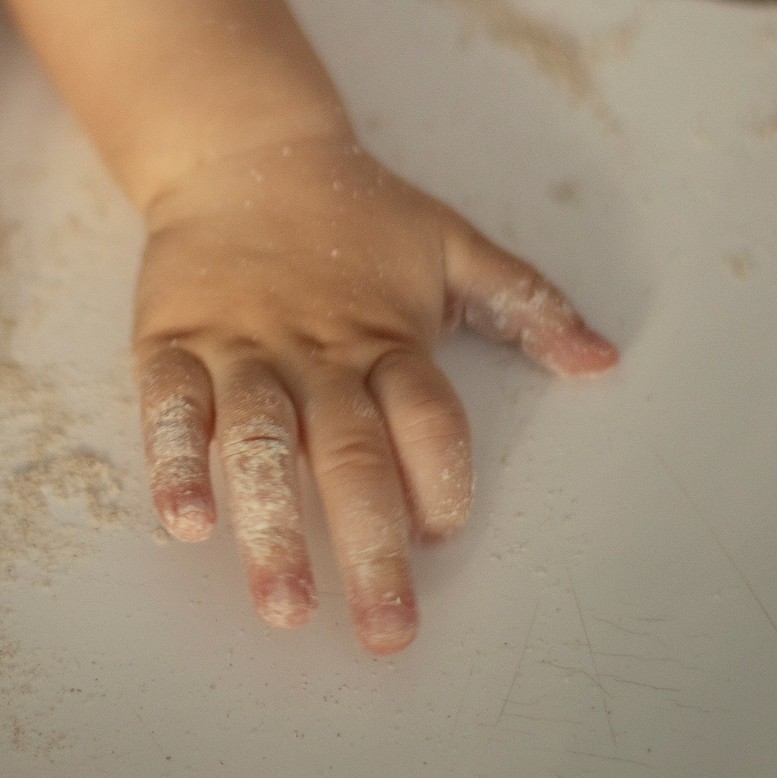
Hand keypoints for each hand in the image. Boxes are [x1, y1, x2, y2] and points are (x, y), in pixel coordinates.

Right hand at [131, 137, 617, 653]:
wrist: (243, 149)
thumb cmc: (356, 211)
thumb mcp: (452, 245)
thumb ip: (526, 304)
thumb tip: (604, 360)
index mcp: (389, 337)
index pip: (427, 417)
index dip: (440, 476)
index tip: (444, 536)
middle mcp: (319, 353)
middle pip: (351, 455)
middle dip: (370, 547)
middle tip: (387, 628)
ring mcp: (242, 351)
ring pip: (261, 445)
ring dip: (273, 526)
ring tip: (286, 606)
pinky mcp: (174, 345)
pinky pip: (172, 411)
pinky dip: (176, 464)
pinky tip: (186, 522)